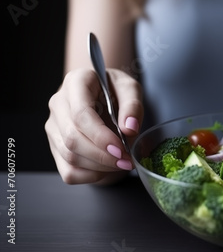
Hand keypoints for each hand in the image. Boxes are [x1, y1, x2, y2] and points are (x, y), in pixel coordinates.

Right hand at [45, 68, 142, 184]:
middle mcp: (58, 104)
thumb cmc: (115, 88)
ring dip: (99, 167)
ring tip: (122, 163)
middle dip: (102, 156)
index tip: (121, 149)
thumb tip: (130, 129)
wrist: (101, 90)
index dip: (100, 136)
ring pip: (69, 156)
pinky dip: (89, 176)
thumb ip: (132, 106)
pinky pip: (67, 170)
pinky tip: (107, 169)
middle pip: (73, 139)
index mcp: (75, 83)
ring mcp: (53, 126)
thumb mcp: (130, 88)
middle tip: (127, 161)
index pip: (81, 114)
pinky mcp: (55, 145)